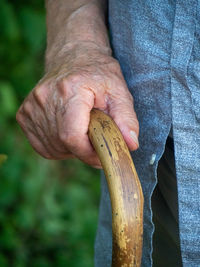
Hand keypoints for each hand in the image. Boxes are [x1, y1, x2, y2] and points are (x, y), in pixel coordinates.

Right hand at [16, 43, 138, 167]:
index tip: (102, 153)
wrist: (73, 57)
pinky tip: (68, 131)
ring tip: (82, 129)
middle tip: (96, 137)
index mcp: (69, 91)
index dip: (89, 153)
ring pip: (53, 148)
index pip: (72, 136)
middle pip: (63, 144)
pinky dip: (58, 147)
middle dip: (84, 151)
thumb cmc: (98, 73)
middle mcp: (44, 99)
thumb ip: (127, 119)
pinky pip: (42, 145)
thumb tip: (131, 144)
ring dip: (72, 149)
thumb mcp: (119, 91)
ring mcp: (31, 107)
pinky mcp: (24, 115)